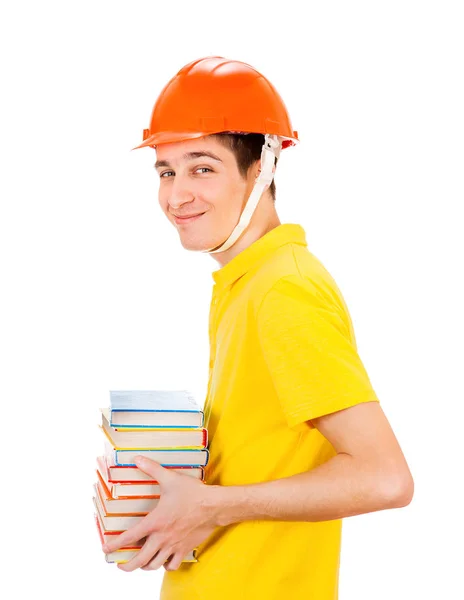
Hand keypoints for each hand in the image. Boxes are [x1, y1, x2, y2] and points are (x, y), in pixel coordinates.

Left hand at [102, 456, 219, 571]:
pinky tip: (163, 559)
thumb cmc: (193, 493)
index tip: (106, 549)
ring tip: (141, 562)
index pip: (129, 537)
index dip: (114, 545)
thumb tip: (137, 459)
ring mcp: (173, 546)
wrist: (214, 506)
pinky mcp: (184, 549)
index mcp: (155, 522)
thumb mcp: (170, 478)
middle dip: (127, 566)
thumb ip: (152, 469)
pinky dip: (165, 565)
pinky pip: (172, 565)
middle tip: (120, 565)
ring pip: (154, 565)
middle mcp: (162, 538)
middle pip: (139, 560)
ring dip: (145, 566)